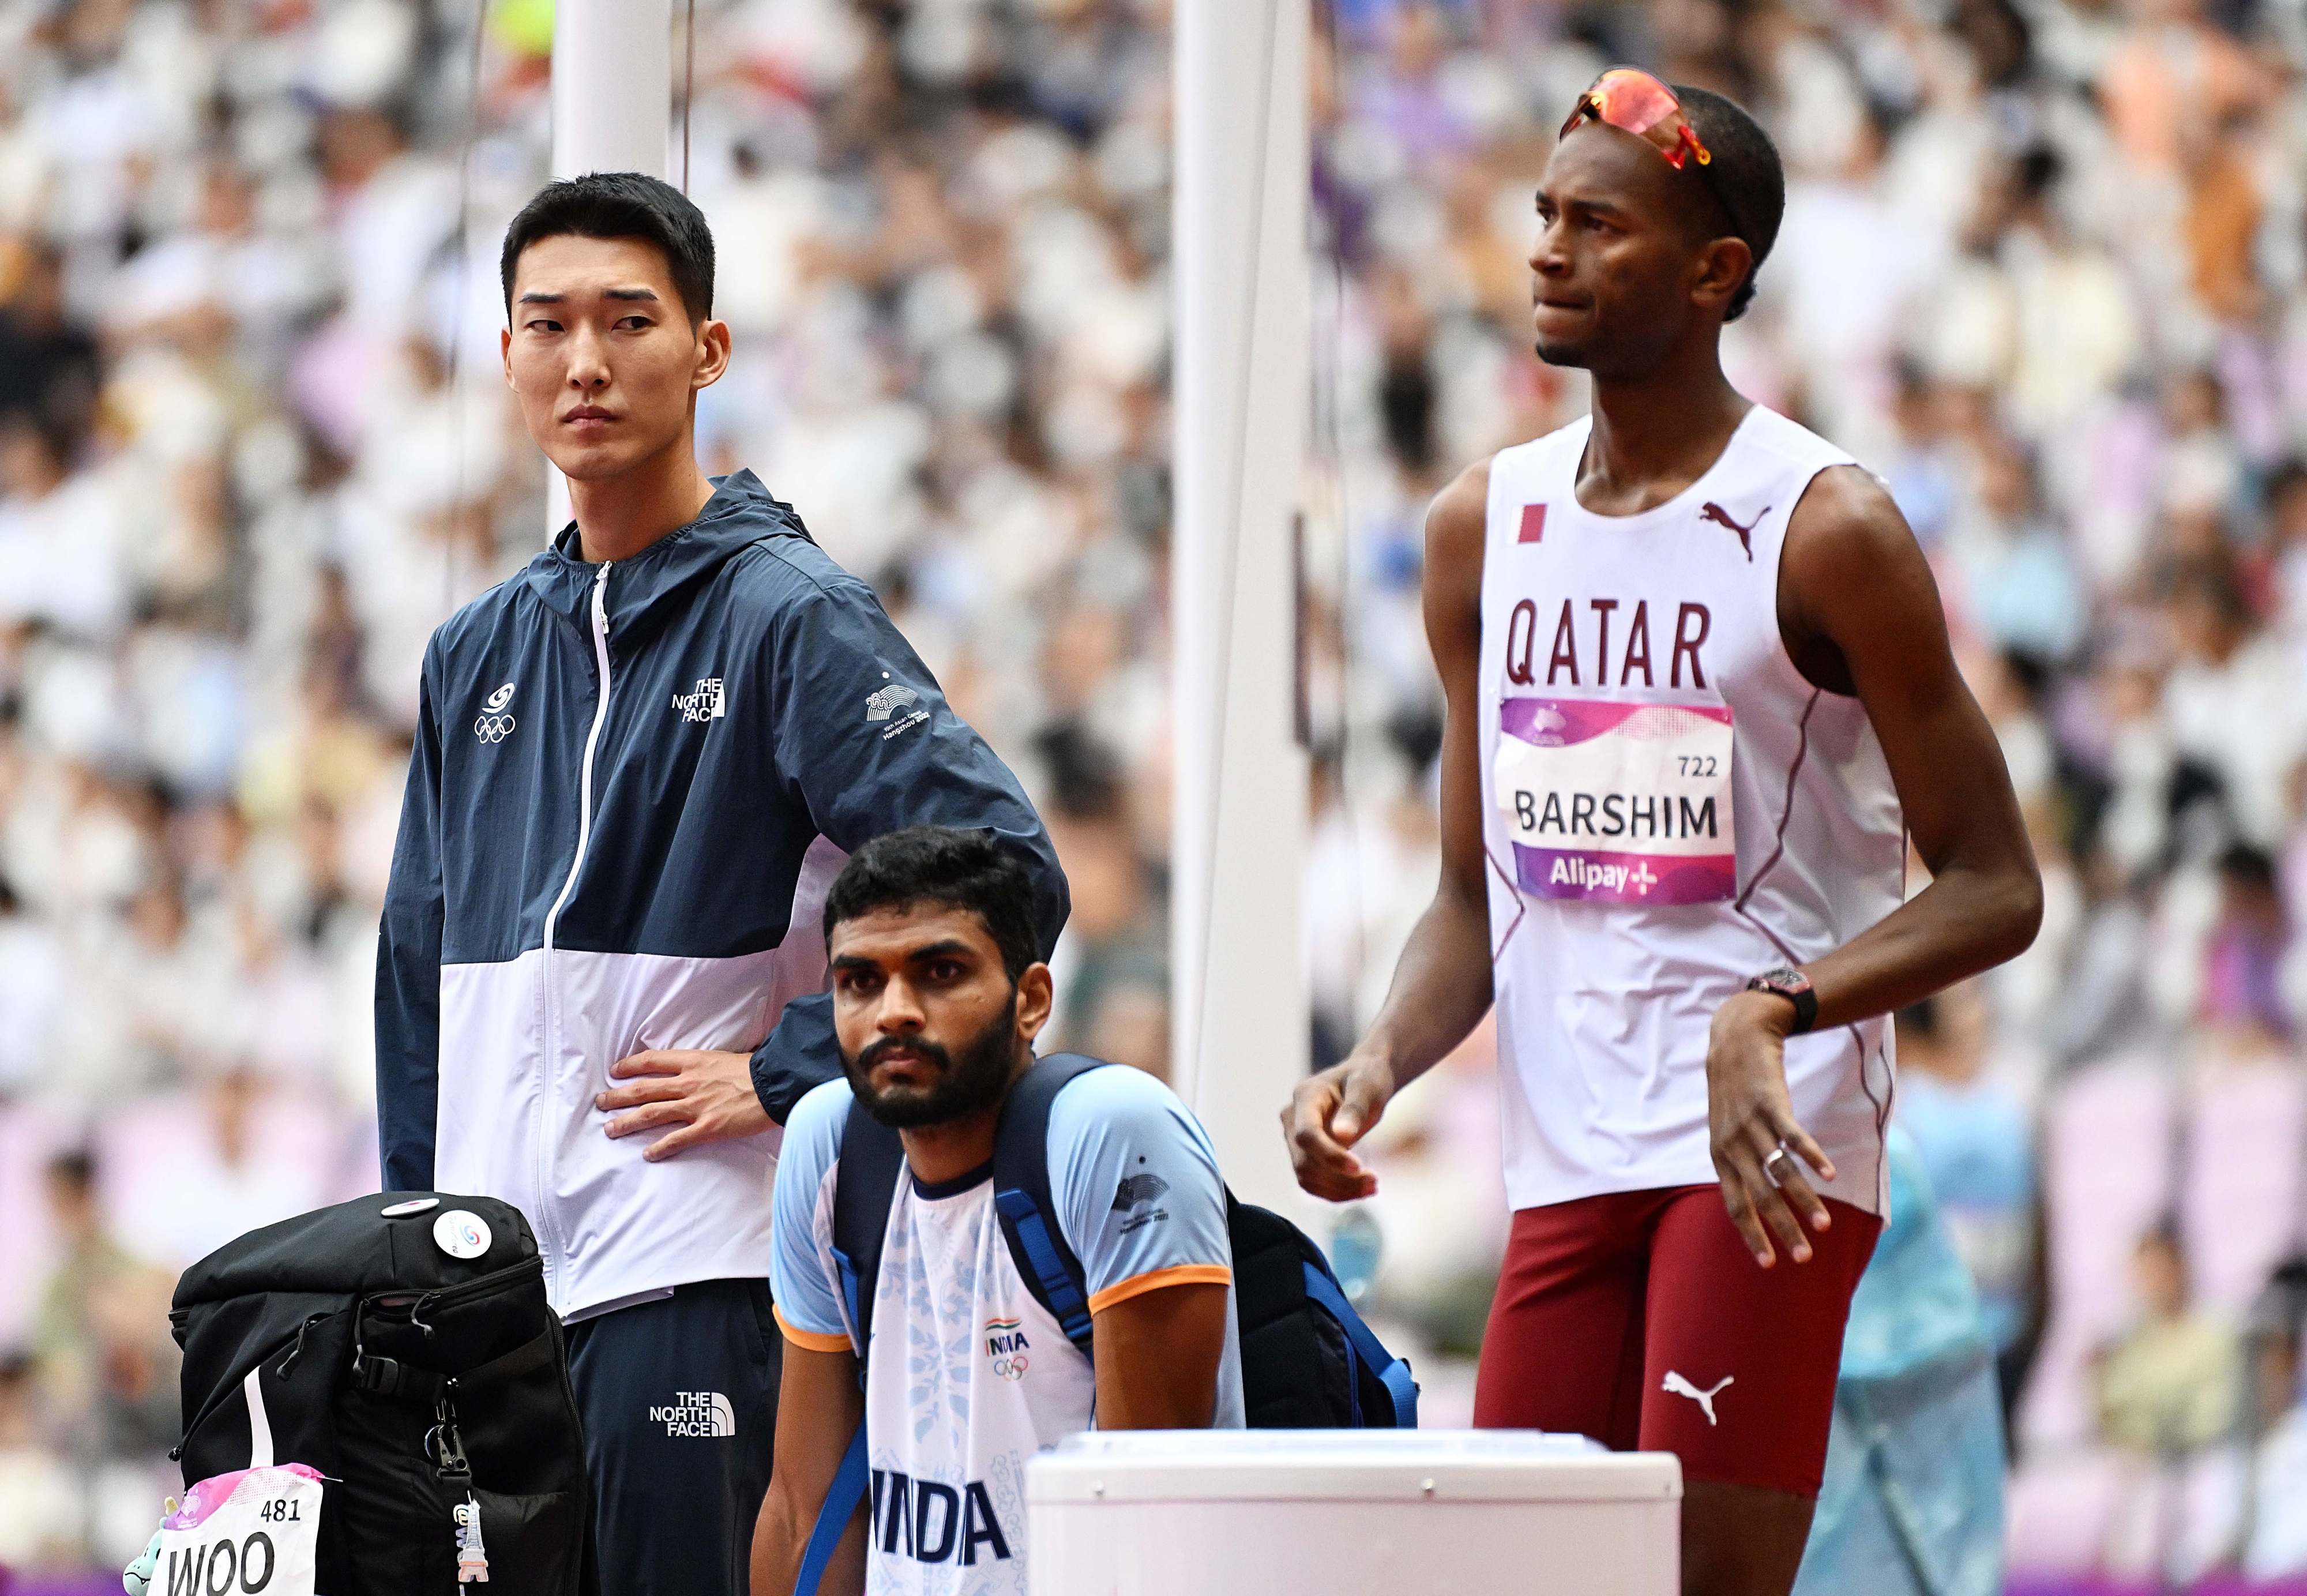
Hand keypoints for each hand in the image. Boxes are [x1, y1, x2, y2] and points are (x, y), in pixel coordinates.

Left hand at [596, 1049, 772, 1160]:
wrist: (777, 1084)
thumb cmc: (755, 1071)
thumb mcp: (724, 1058)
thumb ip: (704, 1065)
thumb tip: (694, 1068)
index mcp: (693, 1061)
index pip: (652, 1061)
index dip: (629, 1066)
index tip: (615, 1072)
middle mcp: (689, 1082)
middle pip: (643, 1089)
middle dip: (617, 1097)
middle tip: (601, 1103)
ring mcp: (696, 1106)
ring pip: (651, 1114)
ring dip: (626, 1123)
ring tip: (610, 1130)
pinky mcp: (707, 1127)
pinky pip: (676, 1140)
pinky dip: (659, 1148)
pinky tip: (647, 1154)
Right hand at [1282, 1050, 1396, 1200]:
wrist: (1364, 1080)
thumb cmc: (1367, 1078)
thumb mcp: (1368, 1087)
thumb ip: (1355, 1109)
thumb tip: (1342, 1136)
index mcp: (1305, 1096)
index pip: (1306, 1134)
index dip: (1329, 1155)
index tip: (1360, 1167)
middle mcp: (1292, 1118)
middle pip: (1304, 1161)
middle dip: (1339, 1178)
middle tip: (1375, 1182)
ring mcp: (1294, 1138)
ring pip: (1306, 1177)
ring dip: (1339, 1190)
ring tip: (1372, 1187)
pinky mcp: (1304, 1154)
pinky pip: (1313, 1182)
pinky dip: (1336, 1191)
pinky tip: (1362, 1189)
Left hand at [1706, 990, 1835, 1266]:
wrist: (1734, 1039)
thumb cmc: (1734, 1093)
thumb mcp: (1726, 1131)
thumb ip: (1740, 1165)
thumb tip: (1759, 1204)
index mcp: (1720, 1157)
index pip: (1735, 1206)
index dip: (1752, 1235)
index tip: (1770, 1265)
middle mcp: (1732, 1145)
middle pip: (1760, 1197)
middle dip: (1783, 1230)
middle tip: (1804, 1259)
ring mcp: (1749, 1124)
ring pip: (1778, 1171)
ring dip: (1803, 1199)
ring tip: (1824, 1225)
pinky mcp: (1770, 1103)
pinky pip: (1792, 1135)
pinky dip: (1810, 1155)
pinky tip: (1829, 1174)